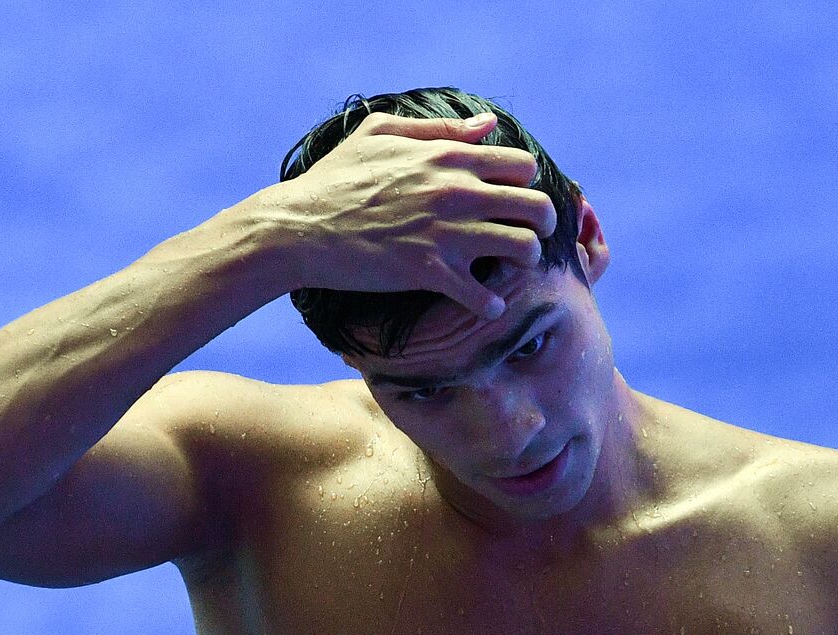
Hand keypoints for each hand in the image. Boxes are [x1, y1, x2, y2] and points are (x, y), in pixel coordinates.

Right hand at [261, 111, 556, 319]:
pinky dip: (491, 305)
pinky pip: (485, 296)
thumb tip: (487, 125)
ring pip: (523, 249)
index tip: (511, 202)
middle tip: (523, 238)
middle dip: (540, 225)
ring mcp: (445, 234)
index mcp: (448, 157)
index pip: (522, 166)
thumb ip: (439, 130)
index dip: (524, 185)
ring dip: (522, 264)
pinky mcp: (429, 272)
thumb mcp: (380, 135)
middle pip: (537, 207)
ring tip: (504, 270)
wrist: (298, 229)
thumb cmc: (334, 180)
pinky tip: (482, 305)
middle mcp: (456, 192)